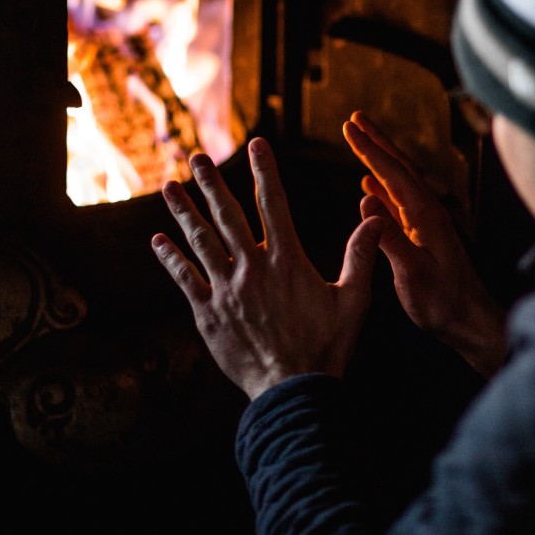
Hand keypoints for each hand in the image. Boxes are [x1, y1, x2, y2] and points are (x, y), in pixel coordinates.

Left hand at [151, 137, 384, 400]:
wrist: (293, 390)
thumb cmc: (328, 346)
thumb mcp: (354, 299)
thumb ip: (360, 256)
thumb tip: (376, 219)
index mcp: (287, 260)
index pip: (273, 204)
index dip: (264, 171)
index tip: (256, 144)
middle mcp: (252, 268)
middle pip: (227, 215)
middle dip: (211, 183)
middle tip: (197, 157)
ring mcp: (227, 290)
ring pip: (200, 241)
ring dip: (183, 212)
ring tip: (169, 188)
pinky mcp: (208, 313)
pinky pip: (185, 279)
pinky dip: (170, 258)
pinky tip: (158, 241)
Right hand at [343, 111, 506, 376]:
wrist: (471, 323)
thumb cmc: (444, 303)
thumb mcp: (413, 273)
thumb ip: (389, 238)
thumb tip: (365, 202)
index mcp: (425, 216)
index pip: (393, 174)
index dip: (369, 149)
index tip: (349, 127)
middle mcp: (428, 213)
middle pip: (399, 168)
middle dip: (376, 142)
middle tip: (354, 118)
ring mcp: (426, 224)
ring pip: (398, 183)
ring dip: (378, 161)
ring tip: (360, 143)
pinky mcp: (423, 238)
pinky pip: (398, 204)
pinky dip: (382, 190)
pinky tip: (369, 188)